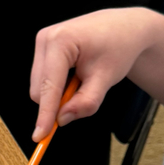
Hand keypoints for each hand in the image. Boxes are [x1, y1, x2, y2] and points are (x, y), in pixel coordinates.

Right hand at [29, 8, 163, 139]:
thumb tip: (62, 119)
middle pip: (39, 89)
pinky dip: (57, 86)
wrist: (124, 28)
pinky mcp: (43, 46)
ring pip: (39, 86)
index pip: (49, 86)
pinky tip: (74, 75)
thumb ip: (85, 102)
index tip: (40, 136)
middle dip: (57, 102)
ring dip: (58, 94)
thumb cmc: (118, 47)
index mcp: (61, 41)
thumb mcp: (106, 79)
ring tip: (82, 80)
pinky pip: (42, 79)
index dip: (45, 114)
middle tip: (85, 94)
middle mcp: (46, 38)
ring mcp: (42, 40)